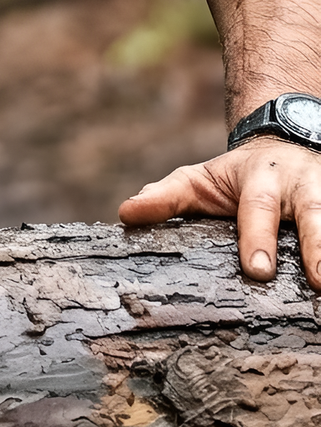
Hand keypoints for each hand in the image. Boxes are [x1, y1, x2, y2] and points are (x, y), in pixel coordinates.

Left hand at [120, 135, 320, 280]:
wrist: (284, 144)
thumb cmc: (238, 176)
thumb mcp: (200, 180)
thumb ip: (167, 198)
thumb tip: (126, 215)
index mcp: (260, 179)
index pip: (257, 209)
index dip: (257, 238)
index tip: (257, 270)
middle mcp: (301, 187)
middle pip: (312, 215)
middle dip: (316, 247)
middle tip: (319, 283)